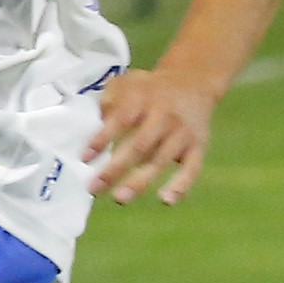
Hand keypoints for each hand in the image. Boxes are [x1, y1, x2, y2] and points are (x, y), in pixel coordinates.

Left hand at [85, 68, 216, 204]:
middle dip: (115, 168)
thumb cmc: (149, 89)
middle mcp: (164, 116)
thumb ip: (109, 100)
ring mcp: (182, 133)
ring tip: (119, 198)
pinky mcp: (198, 146)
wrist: (192, 82)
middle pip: (139, 145)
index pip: (120, 120)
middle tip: (94, 187)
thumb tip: (94, 125)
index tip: (85, 158)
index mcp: (142, 99)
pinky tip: (166, 201)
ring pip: (160, 160)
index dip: (102, 139)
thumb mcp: (127, 83)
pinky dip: (181, 186)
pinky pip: (191, 169)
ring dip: (140, 182)